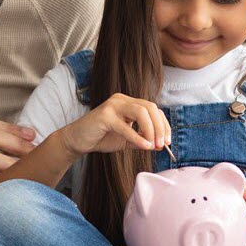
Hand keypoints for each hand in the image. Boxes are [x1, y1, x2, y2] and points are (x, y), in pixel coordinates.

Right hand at [56, 93, 170, 157]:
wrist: (78, 141)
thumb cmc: (101, 138)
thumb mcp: (127, 140)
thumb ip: (142, 139)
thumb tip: (159, 145)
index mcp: (128, 103)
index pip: (153, 109)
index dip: (163, 125)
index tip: (167, 142)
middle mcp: (122, 100)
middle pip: (150, 107)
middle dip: (160, 127)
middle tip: (162, 144)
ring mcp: (113, 105)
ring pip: (141, 112)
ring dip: (151, 130)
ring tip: (153, 145)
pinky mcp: (104, 115)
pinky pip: (125, 126)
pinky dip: (137, 137)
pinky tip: (144, 146)